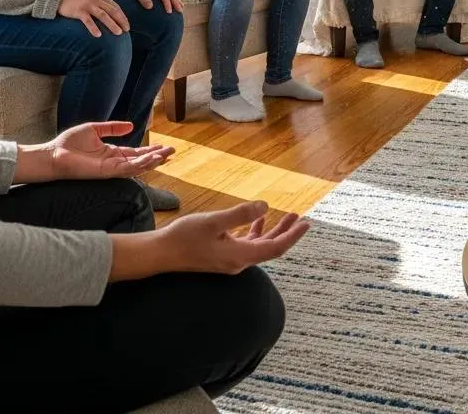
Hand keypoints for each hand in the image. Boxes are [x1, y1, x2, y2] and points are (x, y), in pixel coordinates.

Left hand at [16, 121, 173, 183]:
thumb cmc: (68, 143)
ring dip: (152, 161)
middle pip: (140, 161)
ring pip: (137, 167)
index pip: (135, 153)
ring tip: (166, 156)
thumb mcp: (95, 129)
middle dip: (157, 156)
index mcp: (111, 152)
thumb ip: (113, 127)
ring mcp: (111, 168)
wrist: (53, 154)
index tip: (163, 146)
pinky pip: (126, 169)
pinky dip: (139, 165)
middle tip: (172, 152)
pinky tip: (150, 160)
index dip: (150, 150)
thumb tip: (131, 125)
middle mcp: (113, 162)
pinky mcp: (106, 172)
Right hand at [58, 0, 129, 37]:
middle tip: (127, 30)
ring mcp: (87, 5)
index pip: (115, 7)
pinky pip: (88, 21)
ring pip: (103, 15)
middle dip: (121, 21)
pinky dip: (93, 28)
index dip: (123, 16)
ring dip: (112, 24)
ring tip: (118, 33)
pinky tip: (98, 35)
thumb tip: (111, 15)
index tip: (127, 25)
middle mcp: (96, 0)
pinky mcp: (78, 11)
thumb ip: (100, 4)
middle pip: (112, 11)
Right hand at [160, 201, 309, 274]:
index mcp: (239, 256)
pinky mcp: (222, 255)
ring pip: (260, 246)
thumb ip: (240, 214)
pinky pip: (247, 244)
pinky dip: (256, 232)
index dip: (293, 236)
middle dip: (288, 233)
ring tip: (288, 216)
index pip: (275, 248)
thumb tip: (265, 206)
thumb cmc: (185, 237)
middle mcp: (238, 262)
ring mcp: (230, 260)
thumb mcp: (214, 221)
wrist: (160, 253)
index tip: (307, 224)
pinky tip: (258, 219)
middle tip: (302, 218)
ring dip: (274, 231)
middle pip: (271, 248)